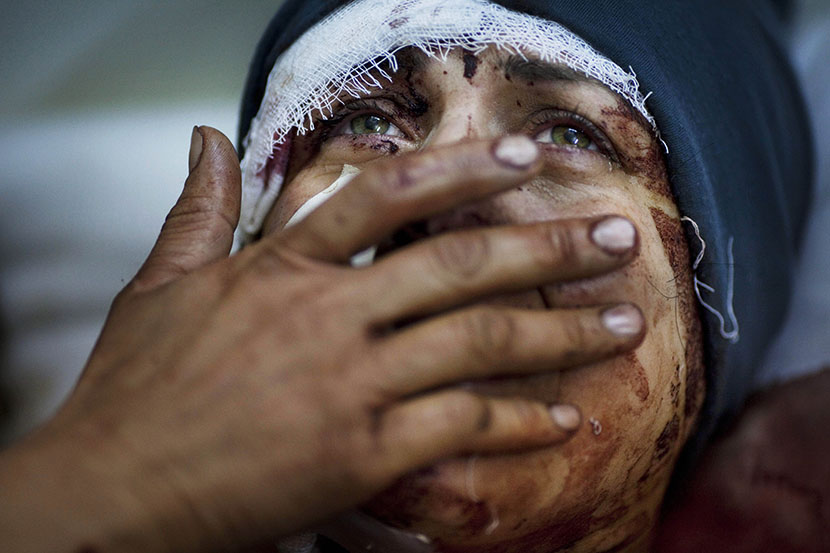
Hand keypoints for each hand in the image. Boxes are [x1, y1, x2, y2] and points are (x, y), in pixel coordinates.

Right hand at [0, 127, 642, 552]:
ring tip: (623, 323)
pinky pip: (460, 428)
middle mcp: (326, 316)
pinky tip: (564, 419)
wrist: (108, 491)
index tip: (526, 159)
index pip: (387, 197)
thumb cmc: (132, 390)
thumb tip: (204, 138)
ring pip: (477, 344)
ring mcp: (348, 385)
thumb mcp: (157, 284)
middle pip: (459, 265)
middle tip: (618, 239)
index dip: (463, 170)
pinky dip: (517, 423)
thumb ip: (197, 209)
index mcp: (280, 267)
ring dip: (559, 333)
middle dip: (548, 247)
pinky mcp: (360, 455)